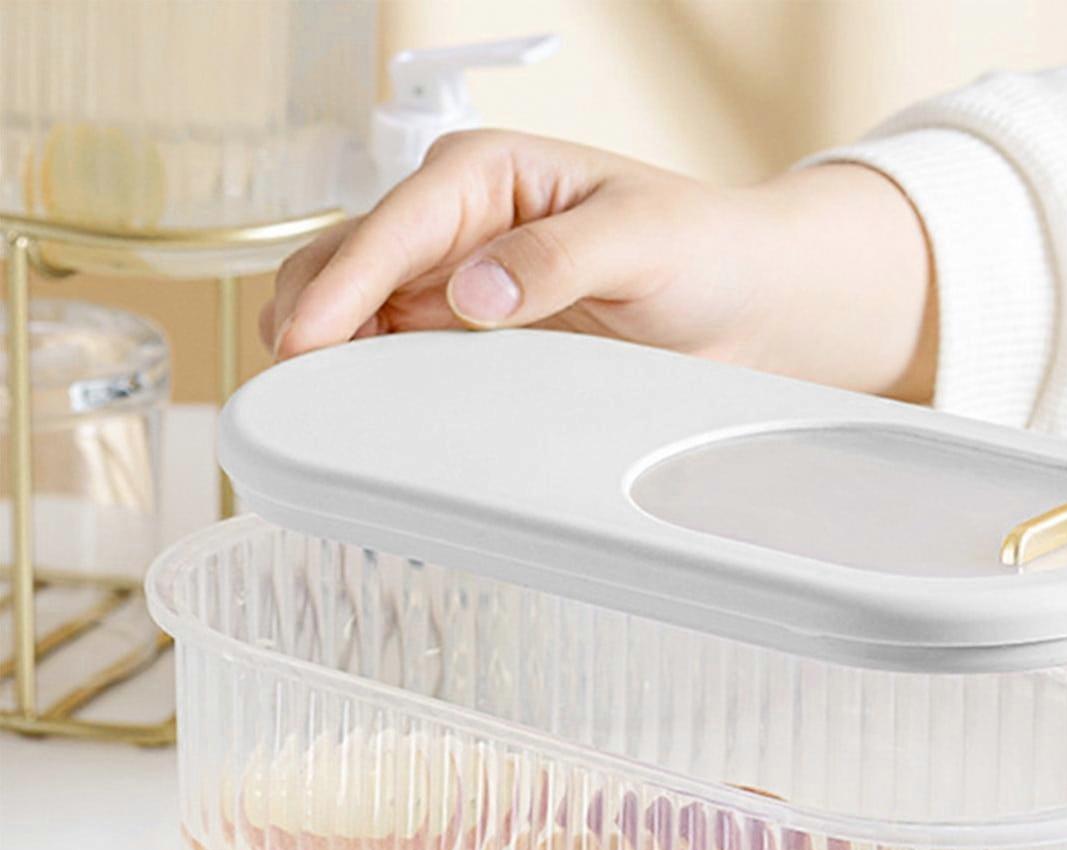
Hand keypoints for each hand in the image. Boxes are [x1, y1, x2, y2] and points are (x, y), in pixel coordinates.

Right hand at [260, 131, 935, 400]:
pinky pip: (404, 363)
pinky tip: (361, 427)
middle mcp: (457, 226)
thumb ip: (556, 259)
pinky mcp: (472, 341)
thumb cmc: (704, 248)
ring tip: (309, 415)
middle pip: (350, 265)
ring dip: (330, 358)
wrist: (744, 302)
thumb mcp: (640, 239)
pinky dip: (374, 390)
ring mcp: (458, 285)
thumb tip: (472, 292)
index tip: (307, 338)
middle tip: (291, 386)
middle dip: (310, 316)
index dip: (345, 283)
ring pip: (361, 317)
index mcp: (487, 175)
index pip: (394, 225)